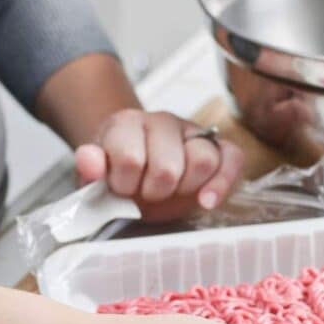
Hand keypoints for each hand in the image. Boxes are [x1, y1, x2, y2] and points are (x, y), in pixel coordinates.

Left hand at [74, 110, 244, 221]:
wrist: (137, 172)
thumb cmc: (117, 177)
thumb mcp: (94, 177)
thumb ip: (89, 169)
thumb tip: (89, 160)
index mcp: (126, 124)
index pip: (130, 158)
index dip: (125, 185)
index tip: (120, 190)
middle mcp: (162, 121)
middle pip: (168, 165)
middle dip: (155, 192)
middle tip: (145, 195)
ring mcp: (193, 133)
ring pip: (203, 161)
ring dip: (185, 189)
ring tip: (170, 193)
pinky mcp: (219, 148)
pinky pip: (233, 159)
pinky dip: (222, 184)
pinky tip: (206, 202)